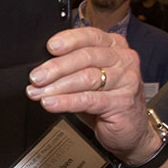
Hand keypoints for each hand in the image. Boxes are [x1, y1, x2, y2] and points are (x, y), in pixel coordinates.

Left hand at [26, 27, 154, 161]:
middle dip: (56, 67)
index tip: (50, 47)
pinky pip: (89, 100)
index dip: (69, 40)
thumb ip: (71, 70)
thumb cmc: (108, 101)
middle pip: (86, 57)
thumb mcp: (89, 79)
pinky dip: (66, 101)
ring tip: (38, 93)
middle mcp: (123, 60)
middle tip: (36, 77)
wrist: (131, 131)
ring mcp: (126, 80)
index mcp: (115, 46)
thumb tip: (41, 70)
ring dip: (57, 86)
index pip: (90, 36)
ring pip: (86, 78)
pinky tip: (52, 103)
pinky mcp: (123, 102)